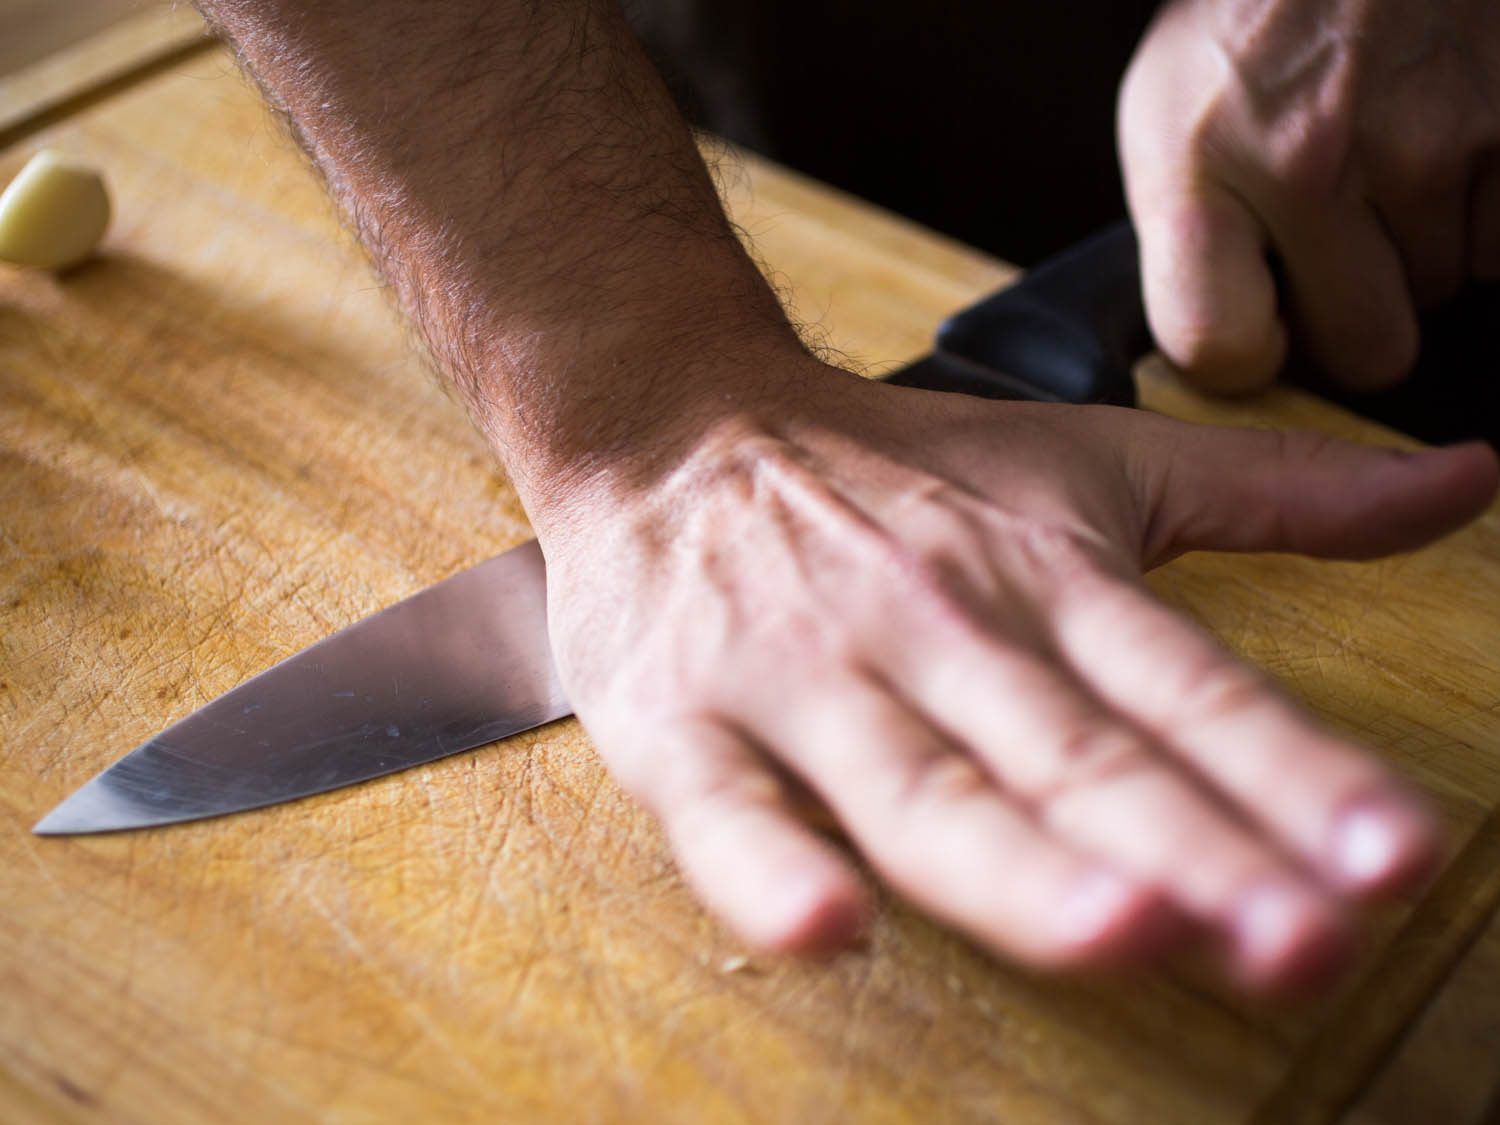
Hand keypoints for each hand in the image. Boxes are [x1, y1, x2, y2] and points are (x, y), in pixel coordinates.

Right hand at [530, 359, 1497, 992]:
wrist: (670, 421)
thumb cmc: (884, 466)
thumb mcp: (1085, 461)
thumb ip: (1273, 489)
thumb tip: (1467, 483)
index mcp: (1041, 574)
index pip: (1187, 687)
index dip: (1294, 772)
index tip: (1396, 855)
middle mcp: (938, 627)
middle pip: (1076, 757)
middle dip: (1192, 852)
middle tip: (1301, 939)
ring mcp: (808, 676)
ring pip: (922, 788)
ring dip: (1017, 865)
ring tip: (1119, 931)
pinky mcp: (684, 721)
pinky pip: (725, 807)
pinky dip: (767, 867)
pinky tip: (827, 926)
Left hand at [1119, 0, 1499, 391]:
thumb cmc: (1251, 16)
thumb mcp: (1170, 115)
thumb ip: (1190, 238)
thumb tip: (1232, 350)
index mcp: (1201, 166)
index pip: (1218, 347)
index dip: (1246, 357)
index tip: (1258, 329)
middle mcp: (1312, 161)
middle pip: (1367, 350)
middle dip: (1359, 314)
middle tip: (1341, 245)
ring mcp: (1430, 139)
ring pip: (1450, 285)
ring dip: (1426, 246)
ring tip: (1391, 159)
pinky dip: (1486, 205)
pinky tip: (1448, 142)